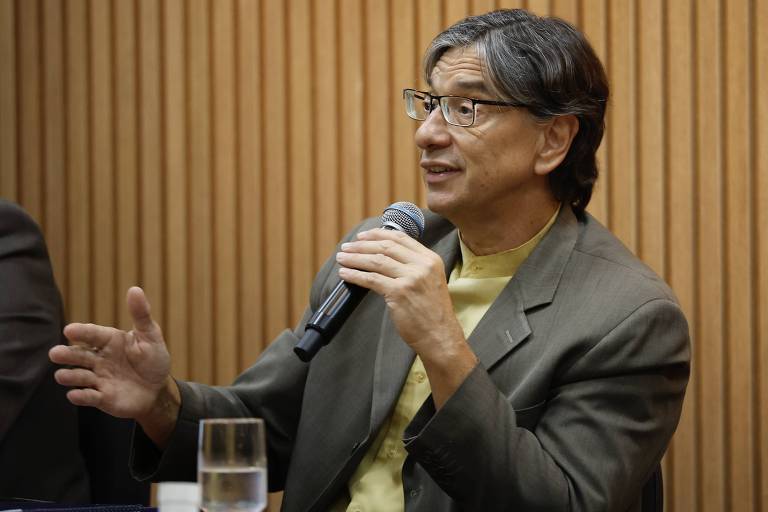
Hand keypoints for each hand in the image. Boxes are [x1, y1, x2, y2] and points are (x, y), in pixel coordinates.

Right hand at [49, 287, 177, 441]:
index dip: (81, 332)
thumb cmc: (153, 359)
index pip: (92, 334)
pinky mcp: (101, 398)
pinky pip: (88, 397)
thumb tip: (135, 289)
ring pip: (79, 377)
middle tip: (55, 354)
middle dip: (66, 355)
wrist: (158, 389)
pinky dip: (81, 396)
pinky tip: (75, 395)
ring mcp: (98, 378)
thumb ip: (141, 315)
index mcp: (109, 340)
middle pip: (79, 355)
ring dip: (70, 376)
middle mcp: (99, 359)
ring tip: (61, 376)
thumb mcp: (150, 335)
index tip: (69, 330)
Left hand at [336, 228, 476, 405]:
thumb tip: (384, 257)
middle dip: (362, 245)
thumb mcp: (430, 281)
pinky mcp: (400, 292)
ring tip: (342, 257)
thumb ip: (413, 267)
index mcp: (430, 259)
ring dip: (355, 258)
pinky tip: (345, 274)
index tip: (362, 236)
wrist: (440, 336)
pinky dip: (355, 275)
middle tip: (347, 246)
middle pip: (386, 247)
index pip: (401, 238)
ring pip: (376, 260)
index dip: (378, 234)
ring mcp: (411, 278)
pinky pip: (371, 279)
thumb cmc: (432, 313)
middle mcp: (422, 265)